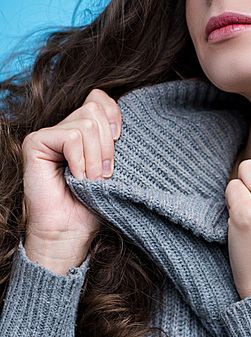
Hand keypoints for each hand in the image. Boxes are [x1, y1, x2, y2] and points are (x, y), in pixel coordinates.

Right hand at [22, 88, 121, 272]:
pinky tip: (75, 179)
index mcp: (83, 132)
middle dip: (107, 147)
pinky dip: (80, 162)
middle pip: (95, 110)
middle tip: (103, 176)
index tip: (119, 141)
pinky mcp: (36, 142)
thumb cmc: (91, 208)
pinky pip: (71, 138)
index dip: (114, 115)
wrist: (69, 233)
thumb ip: (114, 145)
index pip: (99, 99)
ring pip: (87, 125)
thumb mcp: (112, 173)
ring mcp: (48, 135)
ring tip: (90, 181)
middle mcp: (64, 129)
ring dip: (95, 159)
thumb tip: (125, 125)